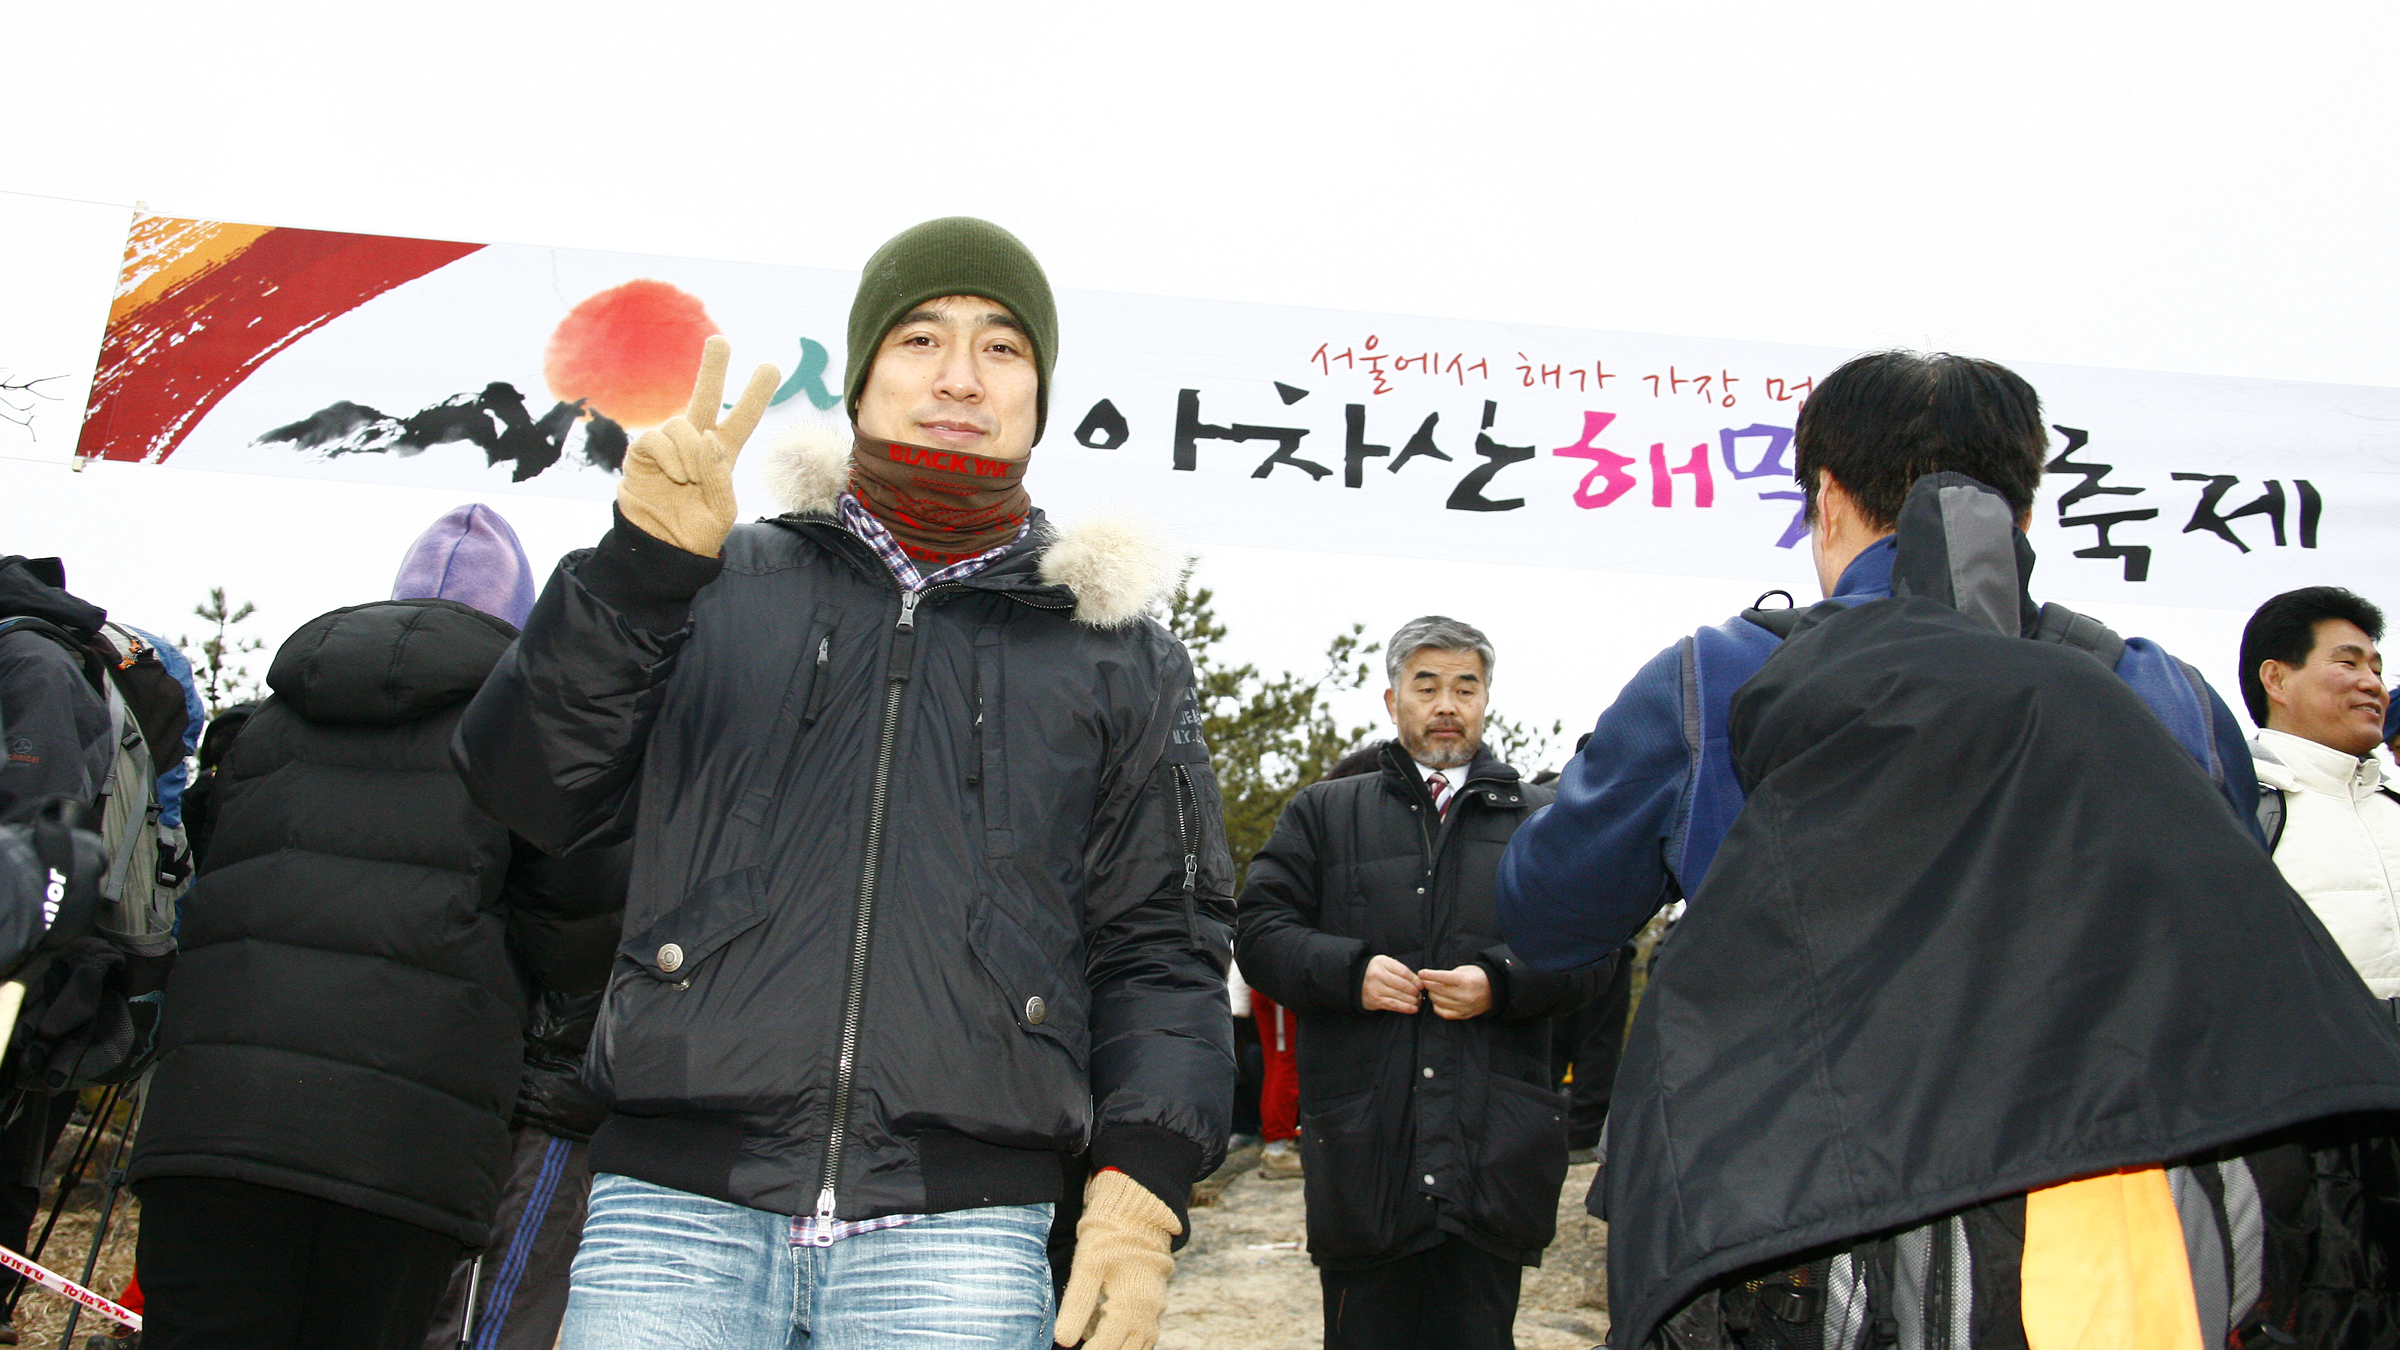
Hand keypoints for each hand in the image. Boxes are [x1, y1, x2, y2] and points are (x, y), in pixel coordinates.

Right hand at [616, 335, 779, 557]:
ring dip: (689, 451)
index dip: (755, 395)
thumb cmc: (695, 532)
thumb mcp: (721, 510)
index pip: (742, 419)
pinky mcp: (641, 453)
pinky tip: (675, 476)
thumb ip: (720, 475)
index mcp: (722, 455)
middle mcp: (695, 444)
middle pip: (706, 397)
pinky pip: (656, 438)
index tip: (771, 367)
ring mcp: (668, 447)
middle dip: (712, 368)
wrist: (660, 549)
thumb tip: (708, 437)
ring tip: (689, 479)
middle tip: (720, 341)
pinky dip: (668, 456)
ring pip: (682, 424)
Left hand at [1054, 1169, 1177, 1349]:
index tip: (1066, 1349)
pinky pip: (1142, 1333)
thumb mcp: (1086, 1268)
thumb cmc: (1109, 1236)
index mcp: (1133, 1306)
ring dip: (1115, 1345)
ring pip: (1138, 1345)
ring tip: (1091, 1333)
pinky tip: (1102, 1324)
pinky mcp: (1153, 1302)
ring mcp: (1155, 1309)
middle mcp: (1149, 1313)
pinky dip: (1124, 1337)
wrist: (1137, 1210)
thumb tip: (1062, 1342)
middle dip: (1103, 1349)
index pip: (1107, 1347)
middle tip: (1083, 1342)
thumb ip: (1076, 1307)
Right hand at [1360, 955, 1422, 1013]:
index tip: (1421, 985)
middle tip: (1421, 995)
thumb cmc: (1376, 971)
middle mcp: (1377, 975)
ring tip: (1418, 1002)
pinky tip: (1413, 1009)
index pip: (1403, 972)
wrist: (1355, 980)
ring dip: (1412, 1000)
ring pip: (1399, 996)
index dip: (1415, 980)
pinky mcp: (1375, 1000)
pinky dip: (1405, 1008)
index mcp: (1382, 963)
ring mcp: (1375, 988)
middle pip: (1403, 985)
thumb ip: (1400, 970)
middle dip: (1415, 991)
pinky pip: (1393, 1005)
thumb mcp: (1386, 964)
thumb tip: (1418, 982)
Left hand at [1419, 964, 1492, 1019]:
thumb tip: (1430, 978)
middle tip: (1424, 981)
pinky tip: (1437, 1000)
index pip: (1441, 977)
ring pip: (1438, 1001)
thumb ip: (1448, 974)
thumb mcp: (1464, 970)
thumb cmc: (1477, 976)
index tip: (1421, 973)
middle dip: (1427, 984)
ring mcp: (1464, 1007)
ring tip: (1431, 990)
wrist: (1495, 991)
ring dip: (1431, 995)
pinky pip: (1443, 1013)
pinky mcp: (1463, 1015)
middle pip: (1437, 990)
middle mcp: (1464, 995)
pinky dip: (1437, 1006)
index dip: (1428, 975)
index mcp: (1465, 980)